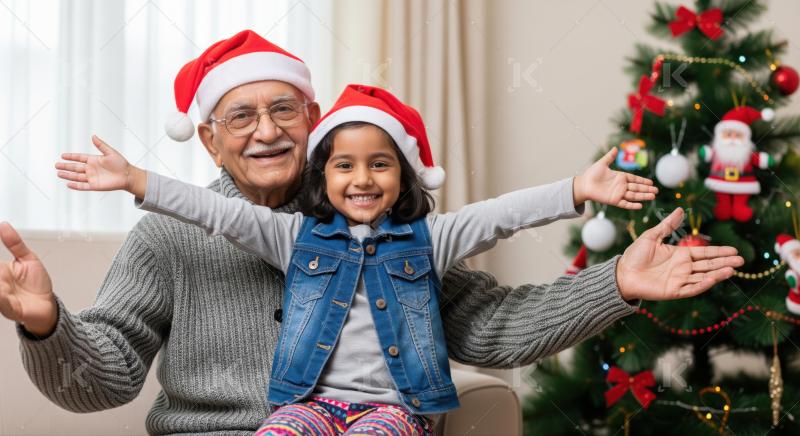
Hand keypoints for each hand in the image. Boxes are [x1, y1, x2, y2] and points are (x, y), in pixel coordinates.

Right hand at [0, 222, 57, 335]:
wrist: (47, 306)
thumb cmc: (36, 284)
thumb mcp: (28, 259)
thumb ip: (15, 243)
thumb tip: (4, 225)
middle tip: (0, 270)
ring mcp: (2, 297)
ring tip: (0, 281)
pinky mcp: (10, 309)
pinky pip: (2, 303)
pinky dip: (1, 298)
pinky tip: (1, 292)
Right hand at [56, 135, 142, 193]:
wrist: (128, 176)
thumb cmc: (121, 164)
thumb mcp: (110, 152)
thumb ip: (101, 145)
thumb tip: (93, 136)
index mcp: (94, 160)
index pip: (79, 158)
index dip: (71, 157)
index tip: (63, 155)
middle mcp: (91, 169)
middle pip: (75, 167)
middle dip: (66, 166)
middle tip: (56, 165)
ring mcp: (92, 177)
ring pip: (76, 176)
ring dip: (68, 175)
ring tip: (58, 173)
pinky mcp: (95, 185)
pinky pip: (83, 186)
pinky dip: (75, 185)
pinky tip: (68, 184)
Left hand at [574, 148, 657, 209]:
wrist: (583, 185)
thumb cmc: (591, 174)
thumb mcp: (602, 164)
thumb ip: (609, 157)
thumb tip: (615, 148)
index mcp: (620, 177)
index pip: (634, 179)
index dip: (643, 181)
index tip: (651, 183)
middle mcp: (621, 186)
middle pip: (636, 188)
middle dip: (646, 189)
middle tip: (656, 191)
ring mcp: (618, 193)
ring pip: (633, 195)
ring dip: (643, 196)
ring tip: (652, 197)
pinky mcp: (613, 200)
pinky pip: (625, 203)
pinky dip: (632, 205)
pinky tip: (640, 205)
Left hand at [616, 208, 744, 300]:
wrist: (621, 273)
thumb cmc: (634, 255)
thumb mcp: (652, 236)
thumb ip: (668, 225)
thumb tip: (680, 209)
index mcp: (680, 254)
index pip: (704, 253)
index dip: (718, 251)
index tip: (734, 250)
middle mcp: (683, 268)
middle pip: (708, 265)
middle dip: (724, 262)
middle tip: (741, 260)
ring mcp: (679, 280)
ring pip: (703, 276)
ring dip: (718, 274)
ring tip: (732, 269)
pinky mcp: (673, 291)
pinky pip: (691, 288)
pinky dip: (702, 284)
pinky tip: (713, 279)